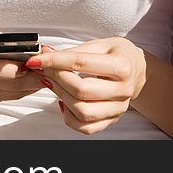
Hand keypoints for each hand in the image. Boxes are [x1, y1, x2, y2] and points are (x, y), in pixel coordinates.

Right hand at [0, 21, 44, 109]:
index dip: (11, 68)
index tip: (31, 63)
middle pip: (7, 83)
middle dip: (32, 77)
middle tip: (50, 68)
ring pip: (11, 93)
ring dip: (31, 85)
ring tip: (46, 73)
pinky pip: (7, 97)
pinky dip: (21, 90)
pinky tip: (31, 80)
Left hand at [26, 37, 146, 134]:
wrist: (137, 70)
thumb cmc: (117, 54)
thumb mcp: (100, 44)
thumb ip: (73, 51)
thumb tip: (44, 53)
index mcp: (121, 66)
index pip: (81, 63)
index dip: (54, 61)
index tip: (35, 60)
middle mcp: (123, 89)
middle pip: (81, 90)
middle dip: (56, 78)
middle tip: (43, 69)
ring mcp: (118, 108)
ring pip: (83, 112)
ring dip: (61, 97)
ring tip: (53, 84)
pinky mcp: (112, 120)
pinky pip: (86, 128)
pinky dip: (69, 117)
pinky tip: (64, 101)